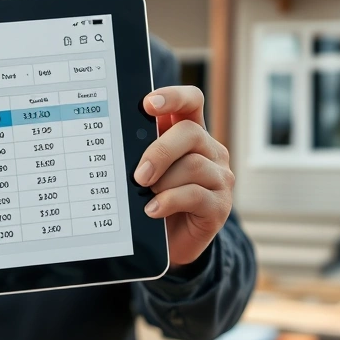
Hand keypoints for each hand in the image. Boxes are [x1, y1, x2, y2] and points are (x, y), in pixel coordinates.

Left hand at [134, 86, 233, 266]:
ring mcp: (219, 178)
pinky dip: (169, 201)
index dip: (173, 97)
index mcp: (191, 134)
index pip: (191, 101)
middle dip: (160, 151)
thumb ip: (142, 150)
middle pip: (191, 132)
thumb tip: (119, 138)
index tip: (148, 104)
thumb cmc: (155, 199)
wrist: (171, 242)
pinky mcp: (220, 205)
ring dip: (163, 182)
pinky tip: (152, 210)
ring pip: (193, 165)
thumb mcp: (147, 170)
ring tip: (146, 196)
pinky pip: (195, 194)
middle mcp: (210, 151)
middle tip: (138, 174)